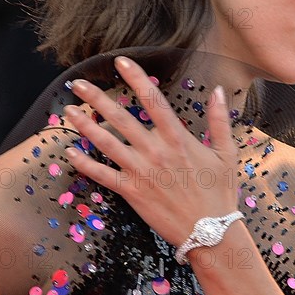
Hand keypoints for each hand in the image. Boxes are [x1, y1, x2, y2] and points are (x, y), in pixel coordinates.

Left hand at [63, 56, 238, 246]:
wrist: (210, 231)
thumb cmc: (219, 191)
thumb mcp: (226, 152)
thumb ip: (219, 120)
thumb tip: (218, 90)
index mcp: (178, 138)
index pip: (153, 100)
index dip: (136, 78)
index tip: (120, 62)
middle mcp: (155, 151)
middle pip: (121, 118)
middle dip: (97, 98)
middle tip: (78, 83)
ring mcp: (141, 171)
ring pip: (106, 143)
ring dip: (85, 126)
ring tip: (67, 110)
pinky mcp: (131, 192)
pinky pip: (103, 175)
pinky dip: (85, 163)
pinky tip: (70, 152)